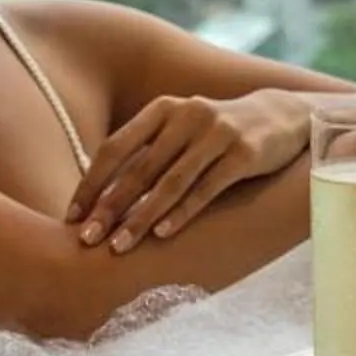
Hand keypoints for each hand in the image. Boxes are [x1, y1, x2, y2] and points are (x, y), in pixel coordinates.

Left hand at [68, 90, 309, 251]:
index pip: (116, 147)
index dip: (92, 183)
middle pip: (139, 168)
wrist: (282, 117)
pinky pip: (207, 188)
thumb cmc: (218, 133)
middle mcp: (187, 114)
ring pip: (171, 182)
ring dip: (141, 217)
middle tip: (87, 239)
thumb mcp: (181, 131)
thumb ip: (148, 155)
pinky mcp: (244, 153)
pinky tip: (163, 235)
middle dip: (110, 207)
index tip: (73, 216)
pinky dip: (183, 212)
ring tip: (119, 247)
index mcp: (163, 108)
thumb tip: (101, 199)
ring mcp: (217, 132)